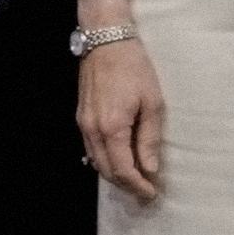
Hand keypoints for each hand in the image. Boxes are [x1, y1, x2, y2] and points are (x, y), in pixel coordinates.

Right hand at [74, 26, 165, 206]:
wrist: (106, 41)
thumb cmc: (134, 68)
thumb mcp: (152, 102)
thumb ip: (149, 139)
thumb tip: (150, 168)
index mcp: (112, 128)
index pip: (123, 170)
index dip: (137, 186)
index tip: (151, 193)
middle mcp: (92, 130)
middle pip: (106, 171)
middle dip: (126, 185)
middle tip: (145, 191)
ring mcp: (83, 124)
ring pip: (96, 162)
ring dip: (114, 174)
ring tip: (135, 179)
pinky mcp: (81, 117)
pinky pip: (90, 149)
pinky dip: (104, 160)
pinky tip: (117, 161)